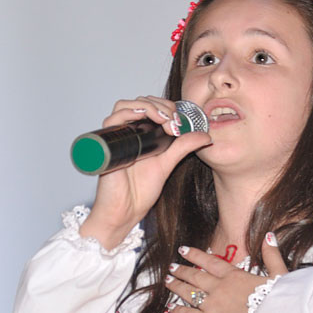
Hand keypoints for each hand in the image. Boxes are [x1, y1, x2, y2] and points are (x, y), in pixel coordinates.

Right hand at [80, 95, 211, 248]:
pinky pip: (111, 121)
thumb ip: (184, 147)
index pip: (151, 106)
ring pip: (124, 105)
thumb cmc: (140, 191)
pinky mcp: (106, 145)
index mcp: (141, 135)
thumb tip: (205, 135)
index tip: (180, 120)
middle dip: (160, 106)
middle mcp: (127, 133)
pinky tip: (144, 120)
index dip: (167, 106)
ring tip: (163, 120)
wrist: (126, 210)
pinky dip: (127, 113)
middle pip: (139, 102)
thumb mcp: (167, 163)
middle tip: (174, 122)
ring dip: (146, 106)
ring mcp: (116, 137)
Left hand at [166, 236, 288, 312]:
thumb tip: (269, 235)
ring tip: (167, 281)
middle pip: (195, 276)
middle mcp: (219, 287)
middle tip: (171, 267)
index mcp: (234, 276)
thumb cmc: (280, 302)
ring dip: (176, 286)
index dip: (195, 255)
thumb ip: (272, 255)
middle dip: (181, 271)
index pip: (210, 262)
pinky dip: (178, 311)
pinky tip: (171, 308)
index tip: (183, 250)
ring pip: (188, 293)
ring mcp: (211, 304)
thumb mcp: (279, 274)